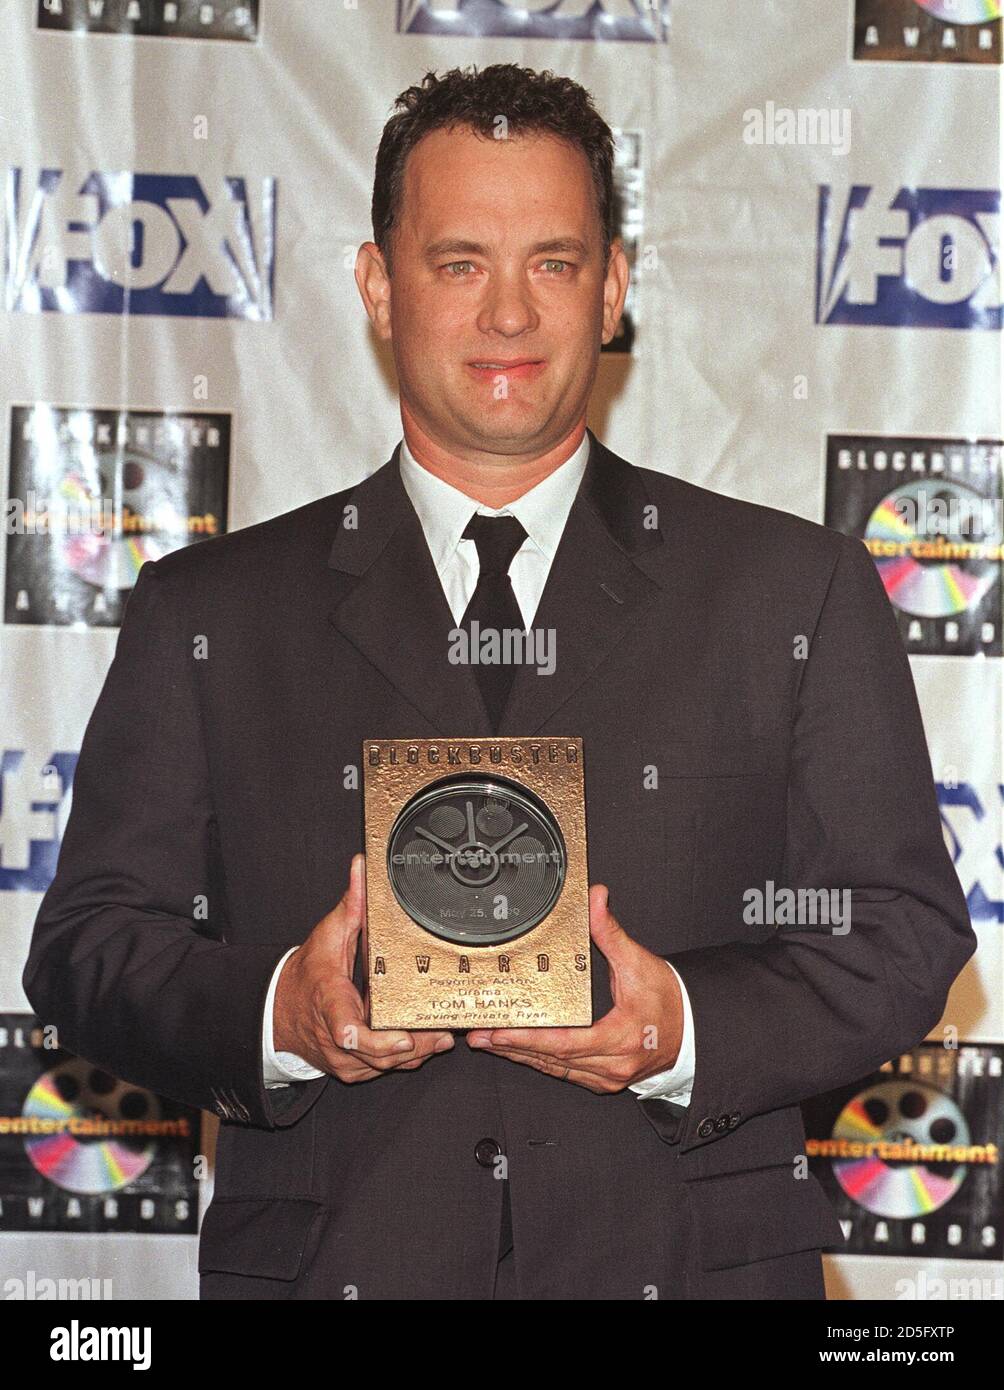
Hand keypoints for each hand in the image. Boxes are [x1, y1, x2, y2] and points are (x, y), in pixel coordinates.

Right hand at [273, 853, 453, 1081]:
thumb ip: (351, 903)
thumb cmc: (309, 975)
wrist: (281, 1012)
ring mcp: (345, 1058)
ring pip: (385, 1065)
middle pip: (377, 1051)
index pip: (342, 1025)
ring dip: (416, 1052)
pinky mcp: (354, 1069)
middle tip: (442, 1033)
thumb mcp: (328, 935)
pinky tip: (430, 1042)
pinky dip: (407, 1057)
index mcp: (329, 1001)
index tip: (383, 1035)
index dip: (360, 1034)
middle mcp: (337, 1036)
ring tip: (444, 1036)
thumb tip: (361, 868)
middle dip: (411, 1043)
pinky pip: (385, 1069)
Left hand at [465, 884, 683, 1092]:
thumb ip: (611, 932)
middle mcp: (612, 1065)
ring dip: (521, 1057)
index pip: (563, 1043)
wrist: (694, 1030)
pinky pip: (567, 1074)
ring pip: (556, 1070)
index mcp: (619, 1038)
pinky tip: (522, 1053)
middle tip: (479, 1036)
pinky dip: (542, 1063)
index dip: (527, 1039)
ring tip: (490, 1043)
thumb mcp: (640, 962)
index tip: (499, 1032)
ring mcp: (608, 1077)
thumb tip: (596, 898)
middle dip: (512, 1048)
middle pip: (552, 1060)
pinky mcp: (606, 1079)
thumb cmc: (670, 1001)